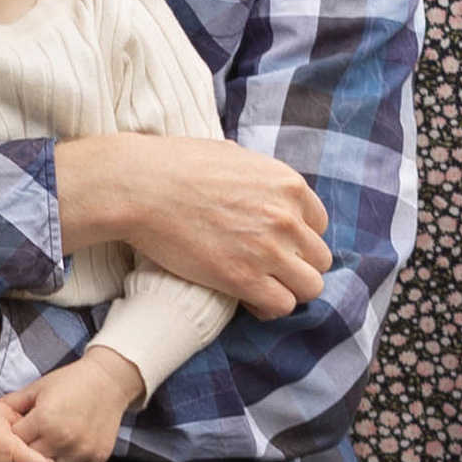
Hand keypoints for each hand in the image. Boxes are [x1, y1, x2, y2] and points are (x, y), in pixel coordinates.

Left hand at [6, 341, 142, 461]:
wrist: (109, 381)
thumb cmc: (70, 381)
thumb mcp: (39, 387)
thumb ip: (14, 403)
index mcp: (44, 419)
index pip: (15, 444)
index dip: (11, 442)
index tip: (10, 441)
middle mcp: (62, 438)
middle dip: (24, 459)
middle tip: (22, 455)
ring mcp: (80, 451)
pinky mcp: (96, 458)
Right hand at [53, 134, 330, 319]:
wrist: (142, 187)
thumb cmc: (178, 166)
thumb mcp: (233, 155)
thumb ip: (260, 174)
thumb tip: (263, 186)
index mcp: (289, 184)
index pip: (319, 226)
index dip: (297, 238)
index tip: (275, 244)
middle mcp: (287, 218)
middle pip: (319, 259)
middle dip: (296, 265)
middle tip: (267, 269)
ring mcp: (268, 250)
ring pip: (309, 287)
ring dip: (288, 289)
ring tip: (260, 287)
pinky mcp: (244, 278)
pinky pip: (282, 305)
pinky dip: (268, 307)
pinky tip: (247, 298)